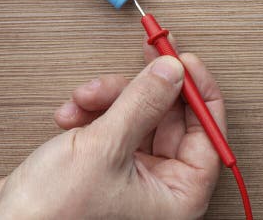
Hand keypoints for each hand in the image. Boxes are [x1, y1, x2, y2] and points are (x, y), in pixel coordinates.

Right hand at [0, 43, 225, 219]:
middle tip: (144, 57)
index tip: (185, 60)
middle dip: (144, 90)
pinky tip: (71, 115)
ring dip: (110, 100)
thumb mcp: (106, 147)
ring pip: (137, 118)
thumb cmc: (54, 214)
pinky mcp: (105, 169)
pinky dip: (93, 114)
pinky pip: (112, 127)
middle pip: (170, 120)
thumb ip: (143, 103)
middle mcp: (160, 190)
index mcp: (178, 197)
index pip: (208, 136)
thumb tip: (172, 71)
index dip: (198, 93)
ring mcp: (132, 179)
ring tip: (85, 98)